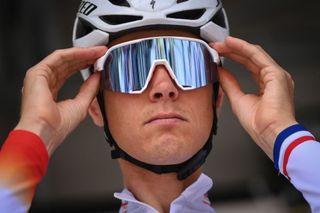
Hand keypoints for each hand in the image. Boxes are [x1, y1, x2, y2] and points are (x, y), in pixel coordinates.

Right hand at [15, 46, 106, 155]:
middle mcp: (44, 84)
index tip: (98, 63)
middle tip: (101, 53)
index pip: (69, 73)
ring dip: (82, 54)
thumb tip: (97, 76)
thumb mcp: (81, 104)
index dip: (84, 66)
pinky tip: (87, 53)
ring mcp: (39, 78)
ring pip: (63, 59)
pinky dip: (74, 54)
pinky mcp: (37, 73)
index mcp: (51, 93)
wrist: (44, 132)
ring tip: (98, 52)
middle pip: (67, 65)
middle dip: (85, 58)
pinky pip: (58, 58)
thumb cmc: (57, 127)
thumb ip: (89, 89)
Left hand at [212, 37, 296, 159]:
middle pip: (250, 58)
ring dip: (236, 47)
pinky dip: (243, 48)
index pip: (248, 66)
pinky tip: (232, 44)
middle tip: (216, 46)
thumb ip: (230, 84)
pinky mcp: (276, 74)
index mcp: (266, 86)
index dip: (233, 58)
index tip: (218, 54)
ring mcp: (276, 75)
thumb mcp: (237, 100)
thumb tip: (221, 72)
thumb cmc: (260, 125)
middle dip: (232, 50)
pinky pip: (257, 56)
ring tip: (221, 43)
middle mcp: (272, 78)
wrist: (270, 133)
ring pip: (254, 54)